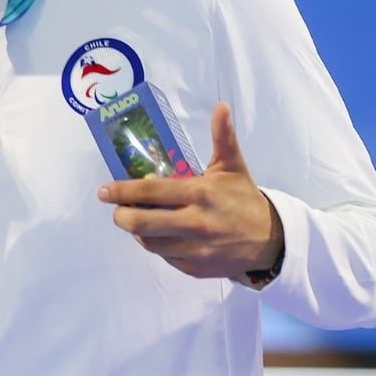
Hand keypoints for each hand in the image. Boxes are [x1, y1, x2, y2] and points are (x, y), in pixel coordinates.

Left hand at [97, 102, 283, 279]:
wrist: (271, 240)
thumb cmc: (244, 199)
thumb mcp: (233, 166)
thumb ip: (223, 137)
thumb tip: (221, 106)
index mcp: (200, 193)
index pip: (149, 192)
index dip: (121, 192)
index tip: (104, 191)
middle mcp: (196, 223)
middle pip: (142, 223)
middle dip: (121, 216)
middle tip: (117, 210)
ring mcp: (196, 249)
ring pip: (150, 243)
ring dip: (138, 232)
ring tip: (137, 221)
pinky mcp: (197, 269)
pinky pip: (165, 258)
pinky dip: (158, 246)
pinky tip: (159, 236)